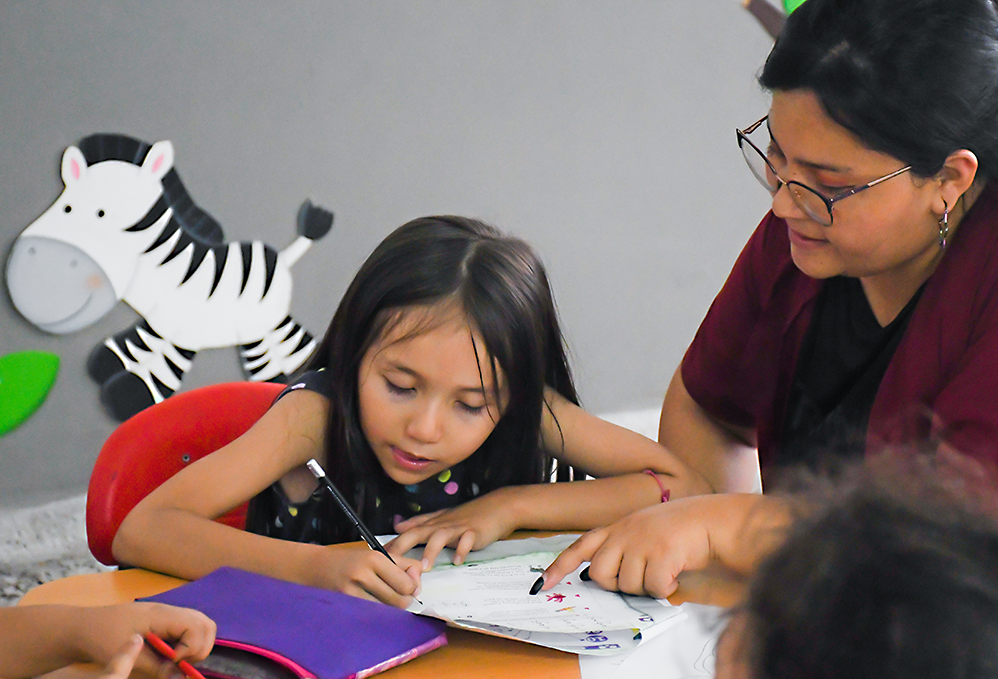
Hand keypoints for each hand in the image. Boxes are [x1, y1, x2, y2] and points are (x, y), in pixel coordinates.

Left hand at [77, 602, 214, 676]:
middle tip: (180, 663)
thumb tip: (181, 677)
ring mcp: (169, 615)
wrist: (85, 626)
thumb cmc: (102, 637)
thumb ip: (157, 667)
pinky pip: (189, 628)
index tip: (172, 661)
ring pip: (201, 625)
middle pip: (206, 624)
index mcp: (162, 615)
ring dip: (197, 645)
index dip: (192, 647)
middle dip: (200, 647)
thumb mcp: (125, 656)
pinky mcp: (165, 621)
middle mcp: (170, 611)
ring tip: (177, 660)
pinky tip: (171, 654)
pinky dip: (189, 642)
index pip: (197, 625)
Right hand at [310, 542, 423, 607]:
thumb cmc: (350, 561)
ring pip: (386, 612)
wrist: (315, 567)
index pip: (406, 584)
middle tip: (398, 596)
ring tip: (384, 600)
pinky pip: (370, 616)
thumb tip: (419, 582)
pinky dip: (375, 614)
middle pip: (398, 601)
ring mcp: (351, 592)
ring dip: (389, 609)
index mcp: (374, 558)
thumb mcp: (376, 555)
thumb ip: (403, 565)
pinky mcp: (343, 605)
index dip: (412, 589)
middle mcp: (363, 574)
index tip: (409, 588)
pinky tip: (372, 606)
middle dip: (403, 601)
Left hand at [387, 489, 519, 569]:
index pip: (409, 531)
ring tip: (425, 567)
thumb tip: (399, 526)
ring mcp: (459, 528)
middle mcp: (443, 524)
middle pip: (419, 532)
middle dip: (404, 545)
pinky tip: (458, 561)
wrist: (497, 507)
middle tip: (392, 562)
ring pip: (441, 536)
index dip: (394, 543)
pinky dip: (462, 550)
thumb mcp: (442, 517)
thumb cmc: (469, 515)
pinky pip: (467, 541)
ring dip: (432, 550)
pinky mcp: (475, 532)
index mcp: (434, 523)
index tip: (377, 555)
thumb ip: (420, 522)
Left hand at [540, 497, 718, 598]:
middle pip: (601, 574)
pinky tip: (676, 574)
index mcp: (618, 527)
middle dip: (619, 584)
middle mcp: (625, 532)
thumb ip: (620, 549)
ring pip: (628, 585)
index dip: (560, 567)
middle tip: (641, 577)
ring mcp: (643, 541)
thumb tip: (598, 577)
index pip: (581, 546)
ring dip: (647, 587)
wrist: (712, 520)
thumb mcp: (642, 532)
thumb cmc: (679, 531)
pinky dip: (666, 589)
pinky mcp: (662, 552)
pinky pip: (654, 588)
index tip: (542, 585)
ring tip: (664, 570)